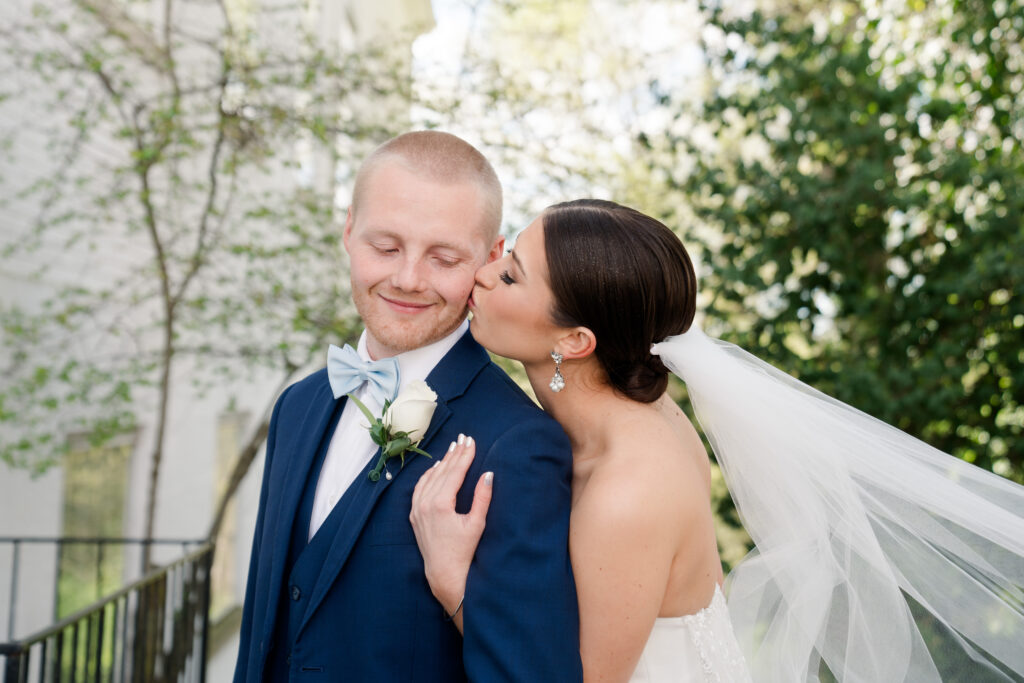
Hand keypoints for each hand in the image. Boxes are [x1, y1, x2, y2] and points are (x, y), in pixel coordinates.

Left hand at [410, 434, 492, 620]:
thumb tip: (489, 475)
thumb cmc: (464, 551)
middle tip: (464, 438)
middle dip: (455, 454)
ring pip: (430, 478)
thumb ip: (482, 498)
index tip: (471, 441)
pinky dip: (428, 475)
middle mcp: (425, 503)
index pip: (455, 472)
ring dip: (442, 462)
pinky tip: (436, 467)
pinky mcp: (414, 515)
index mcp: (440, 504)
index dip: (465, 455)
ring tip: (453, 448)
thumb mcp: (477, 524)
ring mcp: (417, 509)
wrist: (444, 573)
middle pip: (442, 471)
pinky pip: (419, 488)